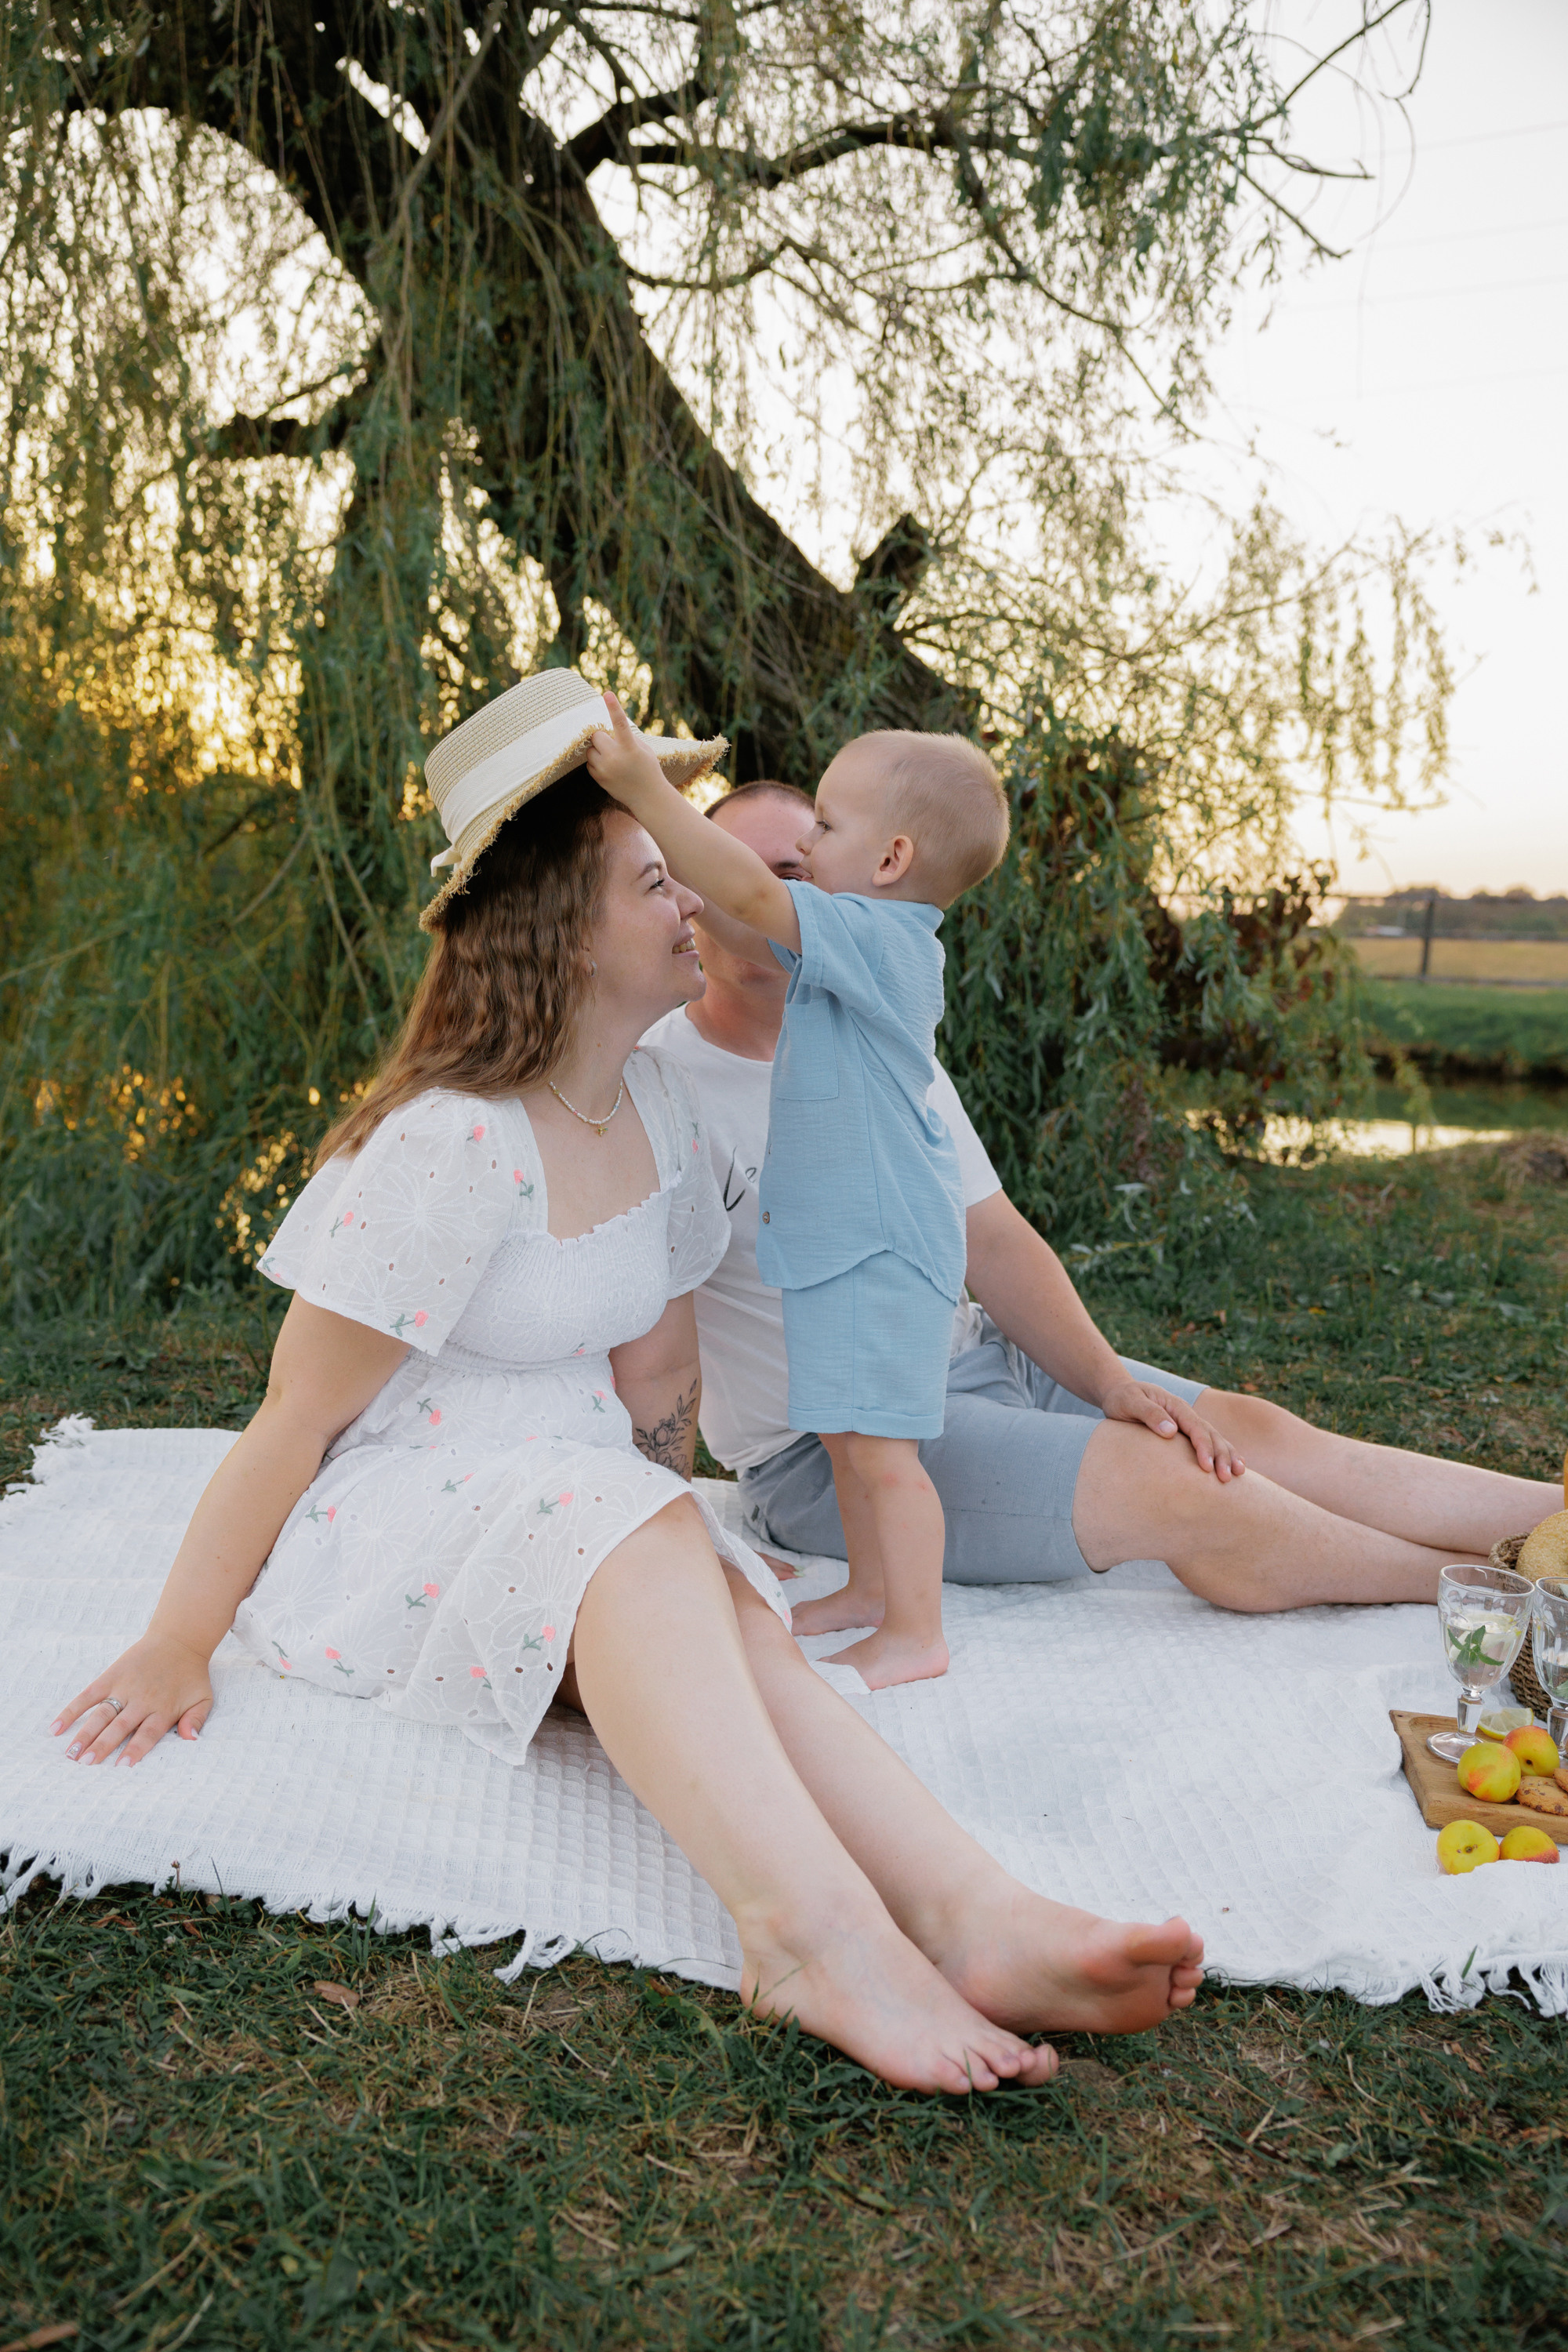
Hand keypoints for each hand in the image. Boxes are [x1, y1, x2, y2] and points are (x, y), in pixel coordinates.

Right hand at [51, 1634, 213, 1766]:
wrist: (179, 1640)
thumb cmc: (190, 1675)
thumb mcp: (203, 1698)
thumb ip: (197, 1719)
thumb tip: (191, 1738)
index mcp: (163, 1709)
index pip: (147, 1733)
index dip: (135, 1749)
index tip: (120, 1766)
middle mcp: (141, 1700)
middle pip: (119, 1726)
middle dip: (103, 1745)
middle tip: (86, 1763)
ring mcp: (124, 1687)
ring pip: (101, 1714)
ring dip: (85, 1733)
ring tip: (71, 1753)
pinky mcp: (111, 1676)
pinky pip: (88, 1695)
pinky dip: (71, 1710)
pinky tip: (56, 1728)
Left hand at [585, 690, 667, 806]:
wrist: (647, 797)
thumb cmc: (648, 768)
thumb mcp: (643, 749)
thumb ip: (627, 737)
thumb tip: (607, 729)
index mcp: (630, 747)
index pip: (620, 723)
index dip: (614, 707)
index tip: (607, 693)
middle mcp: (616, 757)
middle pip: (597, 735)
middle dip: (603, 738)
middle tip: (613, 745)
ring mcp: (605, 768)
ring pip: (590, 749)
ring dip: (598, 750)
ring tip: (612, 759)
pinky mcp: (598, 777)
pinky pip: (589, 762)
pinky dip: (596, 763)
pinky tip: (609, 768)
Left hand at [1098, 1378, 1244, 1481]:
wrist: (1119, 1393)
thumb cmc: (1123, 1399)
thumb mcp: (1130, 1401)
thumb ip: (1149, 1413)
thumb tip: (1171, 1431)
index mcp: (1175, 1406)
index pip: (1195, 1427)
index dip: (1203, 1447)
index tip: (1206, 1467)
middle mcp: (1186, 1414)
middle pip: (1211, 1434)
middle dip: (1221, 1455)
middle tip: (1227, 1478)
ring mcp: (1188, 1423)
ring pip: (1214, 1439)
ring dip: (1228, 1455)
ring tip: (1238, 1475)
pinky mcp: (1185, 1433)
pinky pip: (1208, 1442)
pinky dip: (1222, 1453)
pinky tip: (1232, 1467)